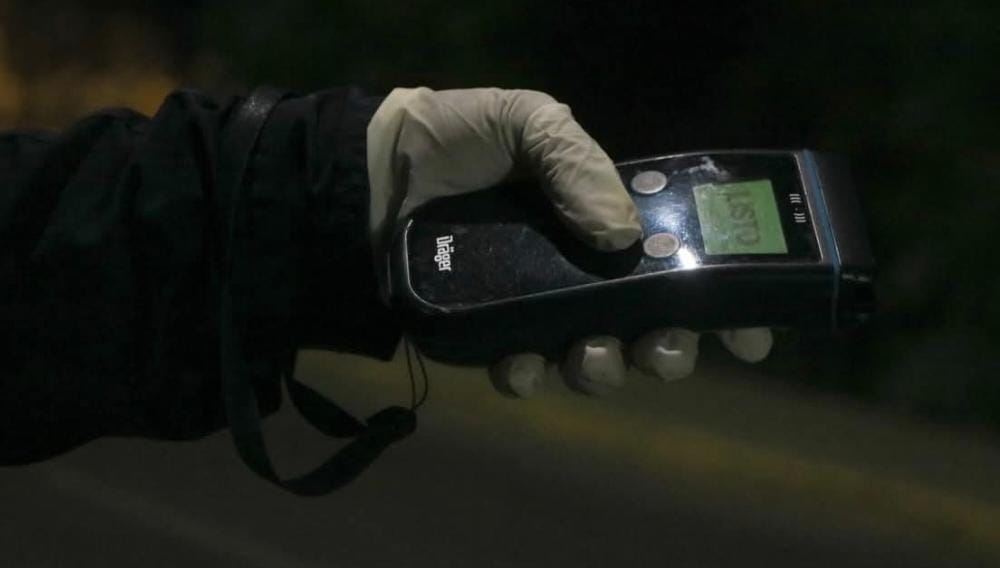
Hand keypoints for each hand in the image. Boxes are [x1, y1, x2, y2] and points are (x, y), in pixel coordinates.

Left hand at [366, 87, 771, 396]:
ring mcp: (537, 309)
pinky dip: (531, 376)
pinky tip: (521, 361)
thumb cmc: (459, 139)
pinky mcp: (490, 337)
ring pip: (596, 362)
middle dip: (670, 351)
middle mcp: (581, 274)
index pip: (681, 268)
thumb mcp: (532, 123)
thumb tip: (621, 237)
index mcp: (605, 223)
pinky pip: (525, 373)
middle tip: (662, 344)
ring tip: (590, 350)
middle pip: (650, 331)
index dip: (721, 305)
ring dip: (606, 369)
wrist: (373, 173)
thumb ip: (580, 165)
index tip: (747, 335)